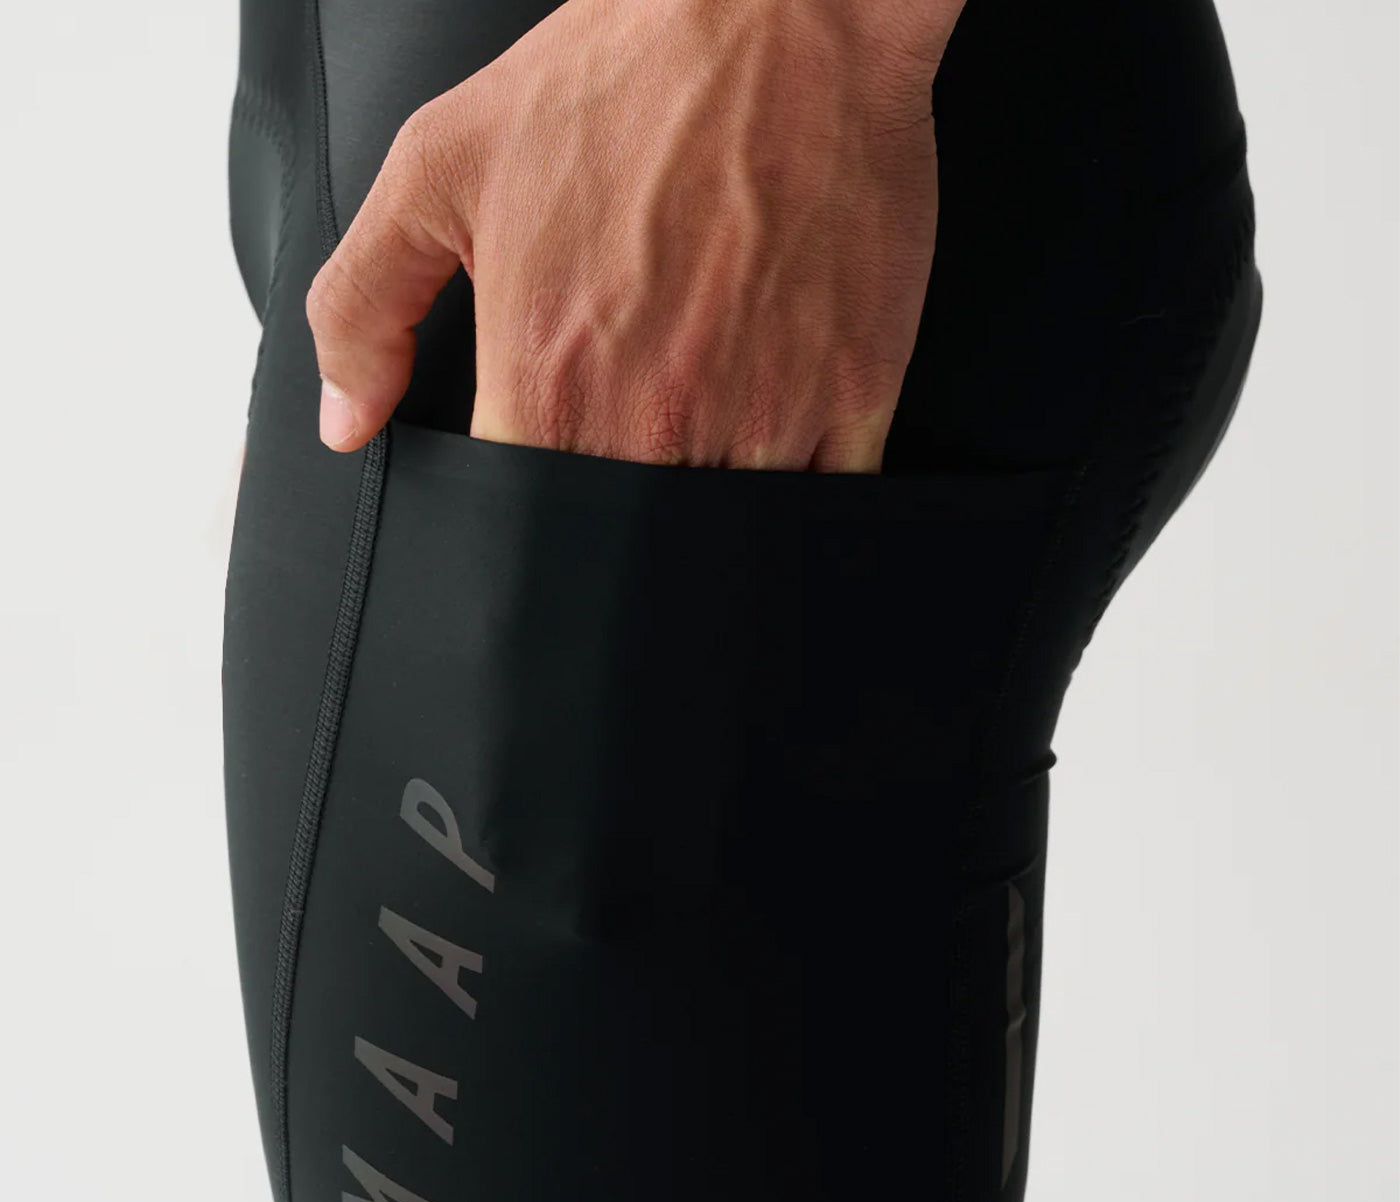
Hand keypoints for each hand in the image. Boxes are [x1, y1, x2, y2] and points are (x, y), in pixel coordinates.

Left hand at [305, 0, 964, 470]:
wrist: (785, 10)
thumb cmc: (616, 80)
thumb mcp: (441, 165)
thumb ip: (364, 306)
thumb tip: (343, 423)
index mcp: (550, 378)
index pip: (523, 525)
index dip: (525, 524)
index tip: (540, 488)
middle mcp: (657, 419)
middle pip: (626, 548)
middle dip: (614, 529)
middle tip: (623, 454)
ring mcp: (765, 413)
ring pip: (722, 533)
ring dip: (702, 513)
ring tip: (695, 439)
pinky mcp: (854, 392)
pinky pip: (822, 500)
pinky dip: (792, 493)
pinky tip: (768, 442)